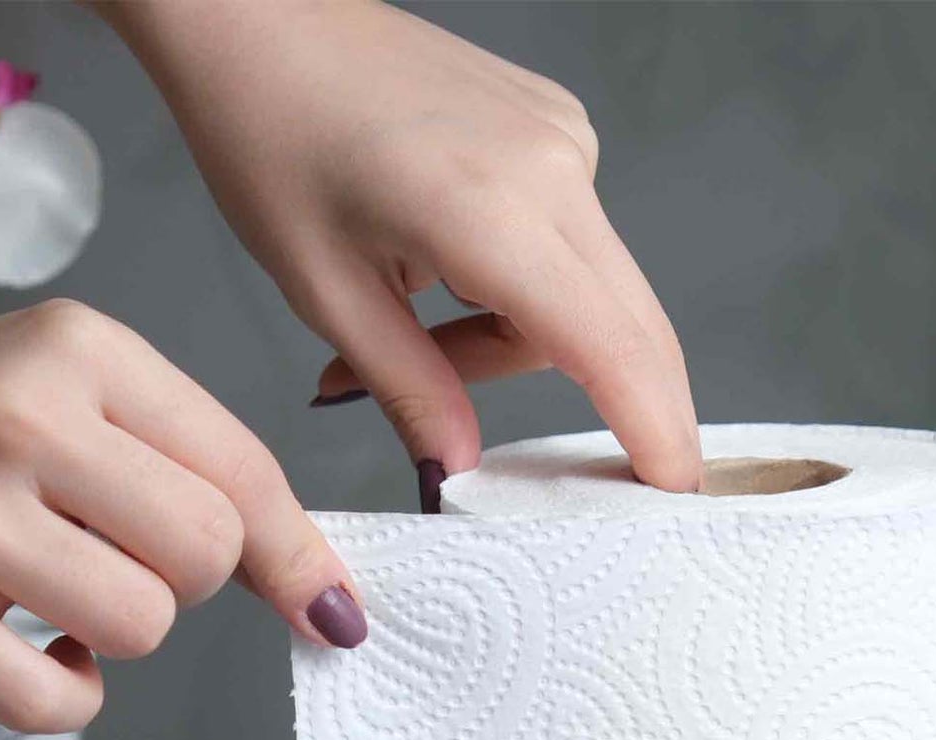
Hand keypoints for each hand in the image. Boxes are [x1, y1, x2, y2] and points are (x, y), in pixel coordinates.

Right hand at [0, 300, 366, 730]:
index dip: (295, 555)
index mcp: (75, 349)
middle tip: (115, 558)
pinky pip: (58, 700)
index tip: (325, 608)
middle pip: (205, 552)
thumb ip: (188, 463)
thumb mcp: (66, 390)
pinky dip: (70, 694)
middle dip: (185, 580)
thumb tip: (320, 587)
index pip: (240, 470)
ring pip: (143, 625)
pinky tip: (42, 652)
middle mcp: (18, 416)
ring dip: (123, 633)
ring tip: (62, 592)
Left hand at [111, 0, 700, 491]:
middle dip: (620, 412)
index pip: (609, 347)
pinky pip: (570, 252)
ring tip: (416, 349)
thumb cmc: (270, 136)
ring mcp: (562, 142)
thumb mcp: (326, 294)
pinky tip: (442, 285)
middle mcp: (553, 169)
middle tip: (596, 488)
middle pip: (631, 328)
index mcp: (492, 211)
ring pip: (592, 299)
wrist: (259, 16)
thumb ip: (410, 389)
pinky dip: (521, 299)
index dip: (653, 430)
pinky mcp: (555, 132)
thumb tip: (460, 468)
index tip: (676, 495)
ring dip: (524, 353)